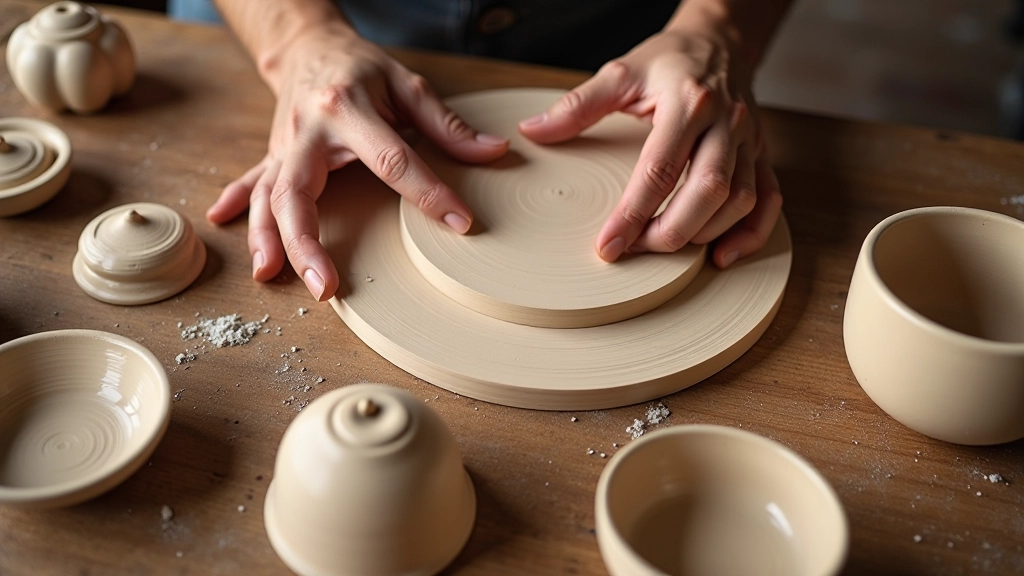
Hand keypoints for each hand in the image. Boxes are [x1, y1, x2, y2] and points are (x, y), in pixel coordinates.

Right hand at [207, 24, 508, 299]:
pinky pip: (253, 186)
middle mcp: (308, 131)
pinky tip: (243, 247)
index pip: (391, 160)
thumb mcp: (407, 84)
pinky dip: (242, 214)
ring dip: (266, 238)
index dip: (426, 192)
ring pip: (267, 196)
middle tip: (325, 286)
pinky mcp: (273, 156)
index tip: (459, 222)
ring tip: (272, 276)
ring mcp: (284, 147)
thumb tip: (495, 152)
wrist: (309, 46)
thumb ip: (447, 124)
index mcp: (348, 109)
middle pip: (298, 190)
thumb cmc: (361, 68)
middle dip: (306, 240)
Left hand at [518, 12, 781, 267]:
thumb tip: (532, 131)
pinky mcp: (763, 155)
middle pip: (709, 191)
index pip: (660, 169)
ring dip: (705, 234)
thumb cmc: (670, 59)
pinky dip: (751, 234)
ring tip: (666, 247)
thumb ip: (577, 105)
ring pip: (740, 200)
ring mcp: (750, 141)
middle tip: (637, 250)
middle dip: (672, 231)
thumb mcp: (620, 72)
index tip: (608, 245)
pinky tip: (722, 255)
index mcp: (689, 102)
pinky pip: (769, 200)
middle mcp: (727, 123)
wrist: (720, 39)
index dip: (633, 214)